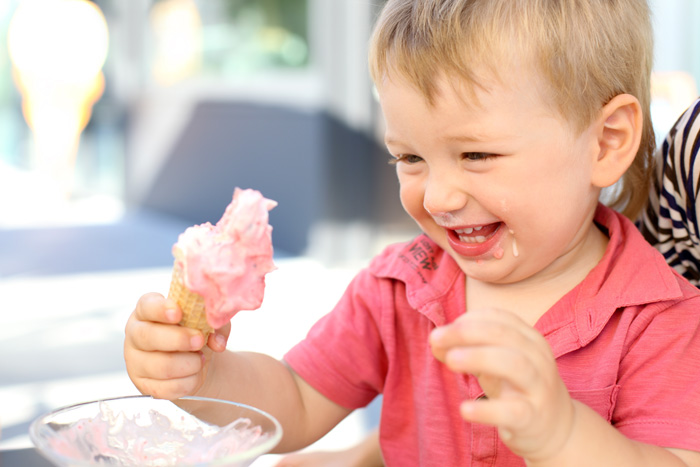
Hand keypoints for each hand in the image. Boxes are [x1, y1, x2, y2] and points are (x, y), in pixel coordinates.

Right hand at [123, 292, 230, 399]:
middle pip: (148, 336)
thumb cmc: (196, 331)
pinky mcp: (144, 385)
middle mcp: (136, 334)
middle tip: (200, 340)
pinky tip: (195, 374)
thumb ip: (214, 323)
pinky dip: (188, 383)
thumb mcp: (207, 321)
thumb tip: (217, 341)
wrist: (197, 360)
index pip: (147, 305)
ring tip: (200, 359)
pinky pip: (166, 388)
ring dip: (189, 364)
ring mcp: (136, 361)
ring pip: (161, 366)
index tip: (178, 313)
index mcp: (147, 310)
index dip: (160, 309)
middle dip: (178, 339)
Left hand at [429, 308, 574, 461]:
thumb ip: (466, 350)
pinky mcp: (533, 418)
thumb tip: (435, 342)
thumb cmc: (517, 386)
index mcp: (529, 339)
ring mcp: (538, 387)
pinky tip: (465, 410)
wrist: (557, 428)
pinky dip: (487, 410)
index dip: (467, 320)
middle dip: (466, 332)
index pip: (498, 318)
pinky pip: (513, 412)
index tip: (441, 332)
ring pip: (514, 364)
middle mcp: (538, 358)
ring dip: (479, 357)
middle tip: (436, 338)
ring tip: (451, 360)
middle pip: (503, 334)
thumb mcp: (493, 364)